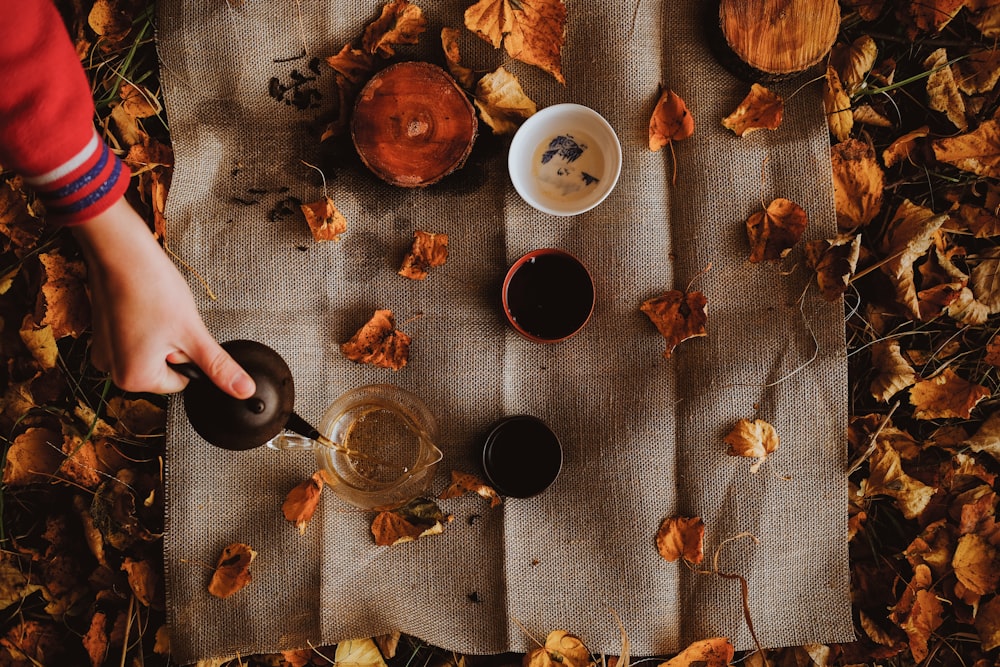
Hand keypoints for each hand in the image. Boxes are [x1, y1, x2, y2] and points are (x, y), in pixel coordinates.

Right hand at [72, 198, 255, 397]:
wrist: (120, 251)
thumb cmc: (150, 287)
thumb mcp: (193, 332)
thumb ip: (218, 366)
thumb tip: (243, 390)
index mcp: (132, 379)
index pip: (181, 381)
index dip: (189, 355)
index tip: (179, 331)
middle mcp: (112, 369)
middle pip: (165, 367)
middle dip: (174, 344)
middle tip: (167, 319)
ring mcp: (105, 350)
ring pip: (152, 350)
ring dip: (161, 333)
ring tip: (155, 310)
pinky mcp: (103, 332)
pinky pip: (136, 336)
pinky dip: (145, 323)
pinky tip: (143, 305)